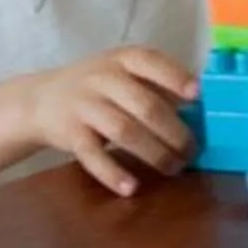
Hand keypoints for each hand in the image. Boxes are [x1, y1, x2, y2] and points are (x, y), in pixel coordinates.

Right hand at [27, 46, 197, 196]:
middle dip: (174, 132)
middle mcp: (103, 78)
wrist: (41, 99)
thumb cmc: (101, 87)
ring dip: (154, 153)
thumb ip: (161, 86)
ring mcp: (84, 105)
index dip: (176, 78)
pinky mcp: (70, 133)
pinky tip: (131, 188)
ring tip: (173, 168)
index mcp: (124, 59)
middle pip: (145, 105)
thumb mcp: (127, 74)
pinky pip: (92, 155)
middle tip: (192, 151)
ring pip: (124, 131)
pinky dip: (112, 173)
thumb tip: (205, 107)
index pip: (152, 63)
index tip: (198, 95)